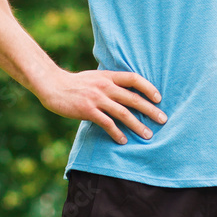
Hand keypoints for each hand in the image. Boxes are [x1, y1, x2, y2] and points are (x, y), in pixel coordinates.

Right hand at [39, 69, 165, 143]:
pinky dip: (117, 132)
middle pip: (133, 98)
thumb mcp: (96, 77)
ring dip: (138, 125)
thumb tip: (127, 91)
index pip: (134, 78)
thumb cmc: (76, 83)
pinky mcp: (88, 110)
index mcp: (108, 76)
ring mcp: (97, 98)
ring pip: (123, 113)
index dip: (148, 87)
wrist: (52, 85)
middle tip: (163, 120)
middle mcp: (105, 86)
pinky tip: (124, 140)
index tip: (159, 98)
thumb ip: (110, 82)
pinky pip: (107, 123)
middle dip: (150, 110)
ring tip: (148, 135)